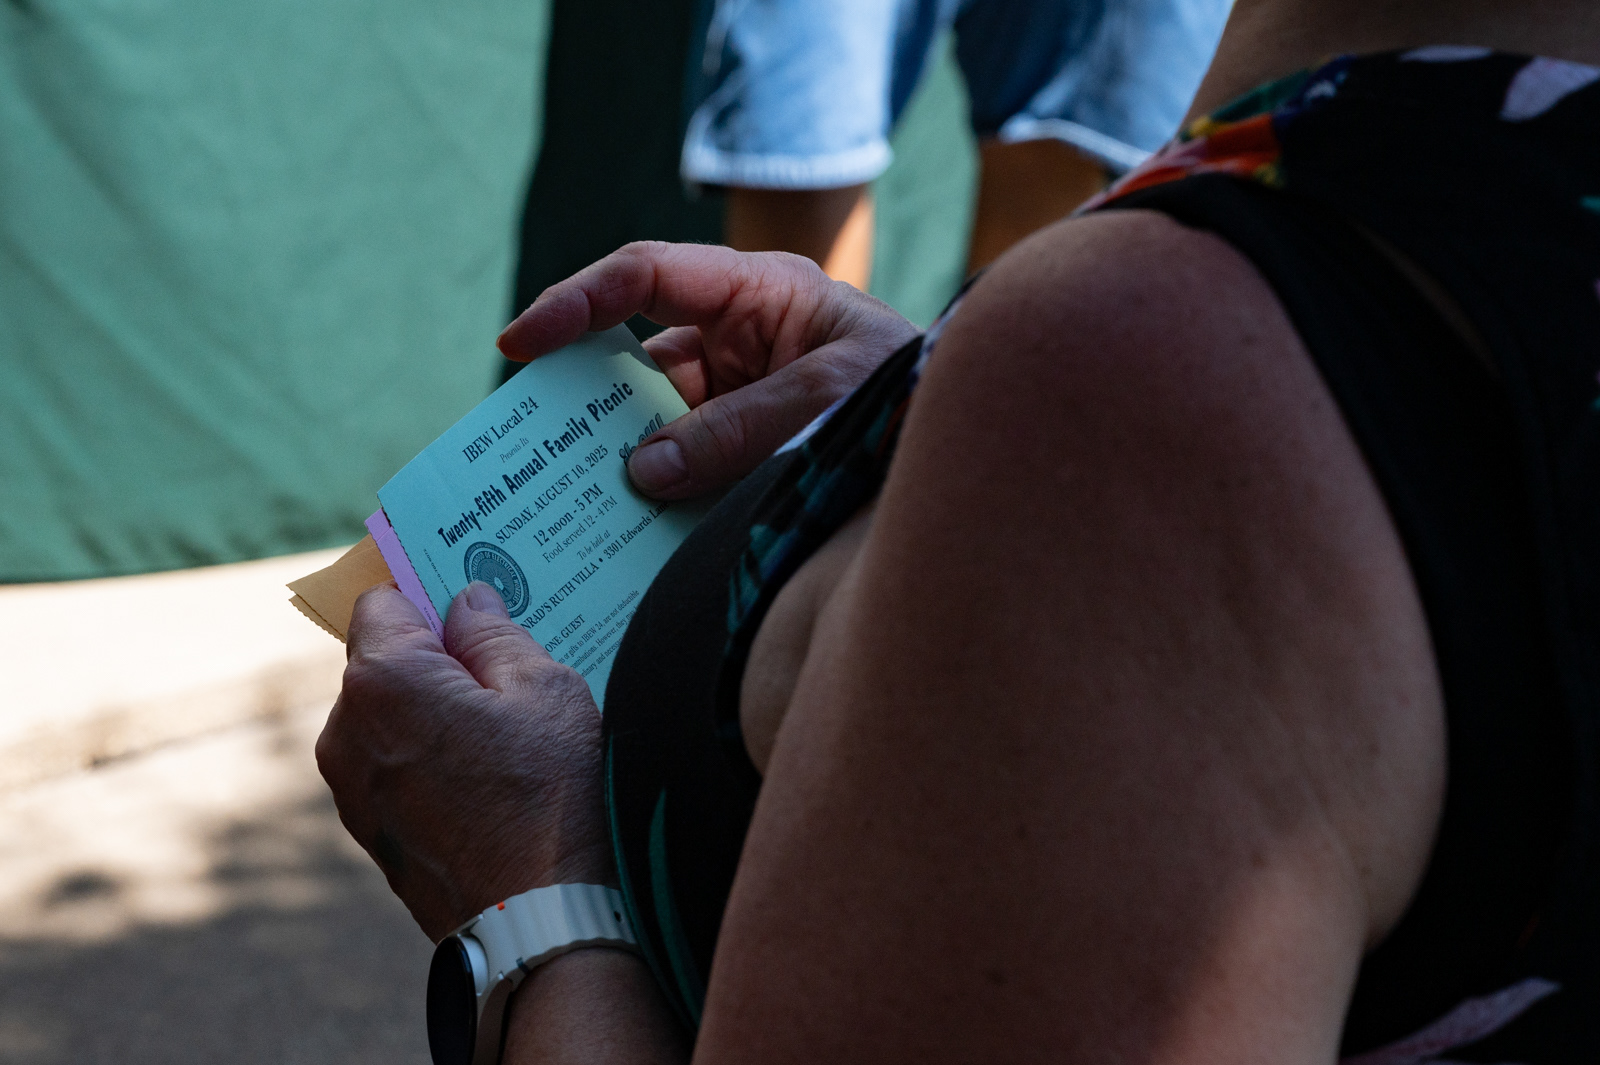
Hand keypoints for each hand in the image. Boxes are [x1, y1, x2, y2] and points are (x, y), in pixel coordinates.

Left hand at [316, 582, 611, 941]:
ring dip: (431, 711)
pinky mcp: (369, 832)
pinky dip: (428, 757)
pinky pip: (392, 766)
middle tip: (503, 669)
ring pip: (387, 717)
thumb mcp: (544, 689)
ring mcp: (351, 789)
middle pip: (382, 661)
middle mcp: (345, 731)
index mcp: (383, 680)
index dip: (426, 594)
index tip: (464, 598)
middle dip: (433, 656)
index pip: (383, 601)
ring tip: (503, 732)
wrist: (541, 922)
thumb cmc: (551, 798)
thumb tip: (465, 602)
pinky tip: (488, 777)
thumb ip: (494, 634)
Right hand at [497, 241, 919, 498]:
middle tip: (526, 448)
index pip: (646, 278)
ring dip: (620, 460)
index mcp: (757, 293)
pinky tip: (628, 532)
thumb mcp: (828, 401)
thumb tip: (642, 471)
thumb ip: (739, 431)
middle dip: (584, 400)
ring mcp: (739, 394)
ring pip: (655, 421)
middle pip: (635, 357)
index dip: (576, 303)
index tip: (519, 346)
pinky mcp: (745, 446)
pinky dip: (657, 495)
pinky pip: (685, 464)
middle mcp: (738, 338)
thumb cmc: (911, 393)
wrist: (973, 444)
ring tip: (567, 506)